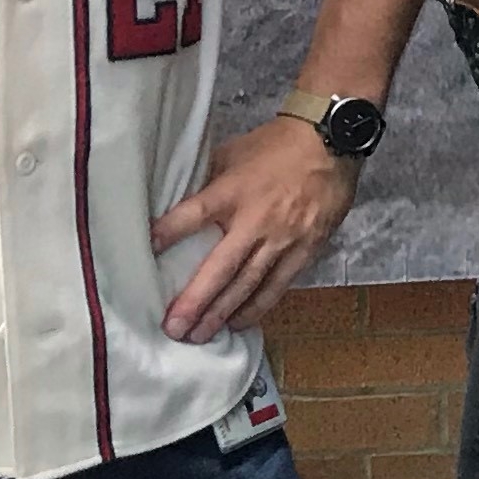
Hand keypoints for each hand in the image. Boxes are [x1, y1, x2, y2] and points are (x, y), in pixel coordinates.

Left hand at [152, 116, 354, 342]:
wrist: (330, 142)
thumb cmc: (277, 145)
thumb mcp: (234, 153)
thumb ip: (208, 180)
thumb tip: (177, 202)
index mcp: (233, 191)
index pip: (194, 214)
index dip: (170, 232)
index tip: (148, 248)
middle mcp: (256, 220)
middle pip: (221, 267)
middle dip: (196, 301)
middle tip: (174, 327)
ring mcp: (282, 239)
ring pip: (248, 285)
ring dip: (222, 313)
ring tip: (199, 335)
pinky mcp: (304, 250)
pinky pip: (278, 286)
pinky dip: (257, 307)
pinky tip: (239, 323)